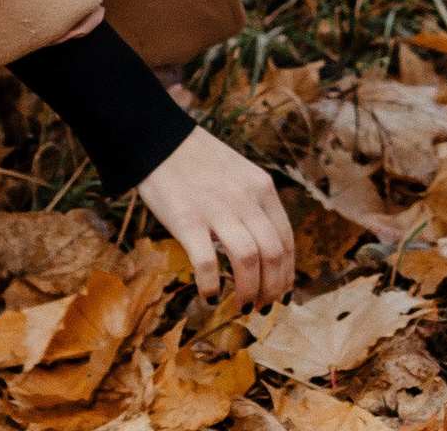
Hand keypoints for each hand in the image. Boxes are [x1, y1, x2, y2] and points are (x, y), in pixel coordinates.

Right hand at [134, 125, 295, 308]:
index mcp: (261, 187)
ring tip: (242, 307)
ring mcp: (216, 209)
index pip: (285, 239)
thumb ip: (254, 204)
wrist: (159, 140)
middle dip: (272, 289)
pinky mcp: (187, 219)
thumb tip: (266, 250)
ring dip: (248, 292)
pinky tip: (209, 295)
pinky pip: (206, 263)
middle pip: (272, 255)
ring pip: (247, 262)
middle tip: (263, 307)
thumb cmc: (199, 161)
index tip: (282, 293)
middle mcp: (245, 198)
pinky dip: (211, 286)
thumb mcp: (239, 173)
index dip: (287, 273)